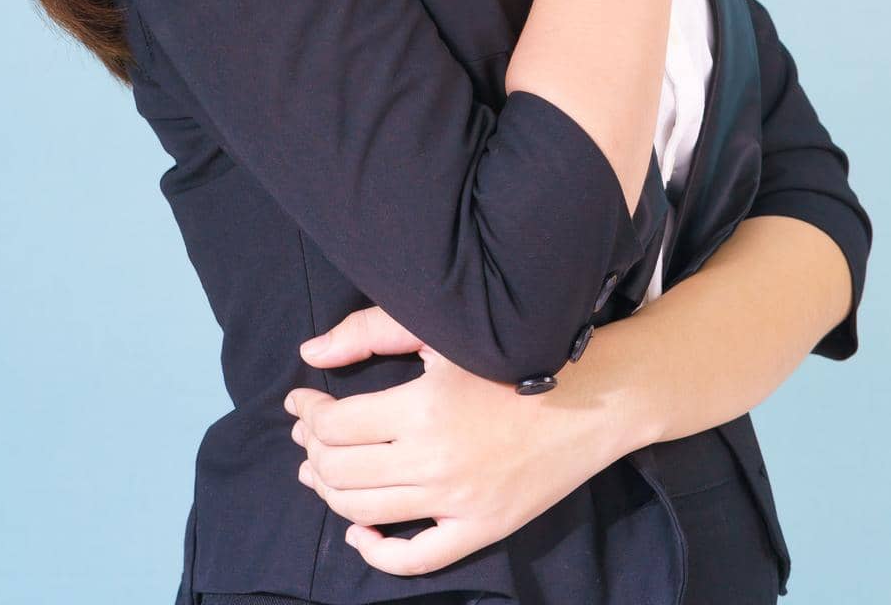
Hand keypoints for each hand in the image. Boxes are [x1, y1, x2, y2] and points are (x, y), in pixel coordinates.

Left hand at [282, 305, 612, 578]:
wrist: (591, 395)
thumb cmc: (514, 353)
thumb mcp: (442, 332)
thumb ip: (370, 331)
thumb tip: (311, 350)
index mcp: (422, 408)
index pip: (334, 425)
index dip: (306, 413)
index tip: (300, 400)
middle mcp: (434, 462)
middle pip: (341, 470)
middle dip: (311, 451)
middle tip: (306, 433)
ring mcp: (457, 503)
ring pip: (365, 512)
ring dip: (330, 492)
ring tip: (319, 471)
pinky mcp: (481, 529)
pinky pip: (415, 559)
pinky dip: (377, 552)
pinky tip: (359, 533)